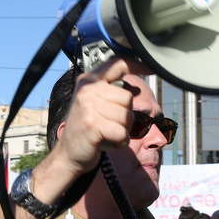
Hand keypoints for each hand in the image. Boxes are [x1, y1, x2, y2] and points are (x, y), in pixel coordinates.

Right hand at [51, 57, 150, 175]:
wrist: (68, 154)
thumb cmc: (85, 129)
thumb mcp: (92, 102)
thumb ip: (109, 91)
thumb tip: (134, 87)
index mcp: (88, 81)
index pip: (117, 64)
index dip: (136, 64)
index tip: (151, 68)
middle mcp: (87, 90)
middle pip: (127, 97)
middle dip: (125, 115)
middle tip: (109, 124)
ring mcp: (89, 106)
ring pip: (127, 116)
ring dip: (123, 130)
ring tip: (108, 133)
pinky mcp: (93, 124)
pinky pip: (122, 132)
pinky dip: (121, 141)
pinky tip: (110, 142)